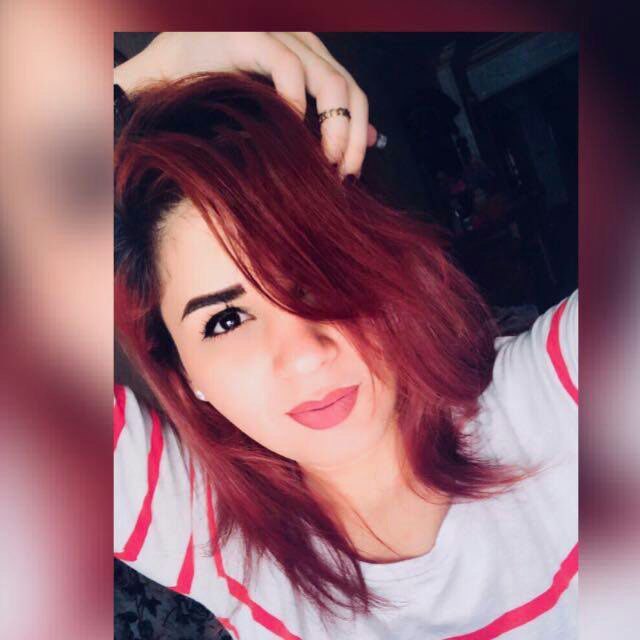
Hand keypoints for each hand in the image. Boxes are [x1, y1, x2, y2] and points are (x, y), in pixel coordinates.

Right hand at [115, 32, 377, 176]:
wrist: (159, 73)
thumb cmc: (213, 95)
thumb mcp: (275, 115)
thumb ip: (320, 122)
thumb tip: (368, 140)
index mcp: (310, 59)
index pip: (352, 96)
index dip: (357, 135)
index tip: (349, 174)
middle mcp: (301, 43)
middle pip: (350, 91)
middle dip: (352, 138)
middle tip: (343, 176)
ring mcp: (279, 34)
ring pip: (331, 81)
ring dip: (334, 129)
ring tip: (324, 163)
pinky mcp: (251, 34)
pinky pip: (288, 69)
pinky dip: (296, 104)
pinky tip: (291, 134)